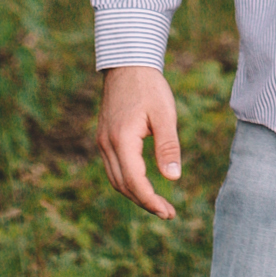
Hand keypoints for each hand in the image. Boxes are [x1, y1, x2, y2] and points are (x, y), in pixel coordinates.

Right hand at [96, 64, 182, 217]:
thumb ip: (168, 146)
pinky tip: (144, 184)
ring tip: (158, 203)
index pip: (135, 182)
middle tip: (167, 212)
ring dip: (135, 194)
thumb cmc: (149, 87)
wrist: (128, 64)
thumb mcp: (165, 114)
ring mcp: (102, 142)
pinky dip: (128, 181)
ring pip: (116, 179)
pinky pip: (114, 168)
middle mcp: (107, 144)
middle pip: (123, 186)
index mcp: (121, 140)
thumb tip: (172, 179)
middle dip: (145, 202)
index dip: (150, 200)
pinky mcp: (104, 138)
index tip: (168, 212)